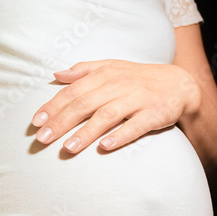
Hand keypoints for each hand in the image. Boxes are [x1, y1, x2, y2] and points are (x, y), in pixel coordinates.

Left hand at [32, 59, 200, 152]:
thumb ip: (84, 70)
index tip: (36, 122)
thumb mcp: (112, 67)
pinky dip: (120, 136)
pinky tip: (105, 147)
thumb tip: (57, 74)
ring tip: (67, 148)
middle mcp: (119, 85)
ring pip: (106, 116)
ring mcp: (137, 100)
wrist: (180, 84)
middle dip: (61, 122)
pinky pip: (135, 126)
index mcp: (105, 75)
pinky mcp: (154, 114)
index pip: (73, 91)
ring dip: (85, 132)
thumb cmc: (139, 78)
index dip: (53, 106)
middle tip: (42, 139)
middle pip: (85, 104)